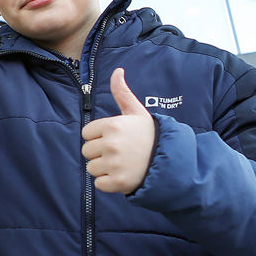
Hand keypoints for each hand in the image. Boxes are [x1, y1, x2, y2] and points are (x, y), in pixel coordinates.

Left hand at [81, 68, 155, 194]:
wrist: (169, 159)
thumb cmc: (148, 134)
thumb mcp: (136, 111)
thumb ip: (122, 92)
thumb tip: (118, 70)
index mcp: (112, 125)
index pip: (86, 134)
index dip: (98, 137)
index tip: (115, 138)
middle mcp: (111, 144)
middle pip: (87, 151)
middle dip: (100, 153)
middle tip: (119, 152)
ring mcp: (114, 164)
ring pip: (91, 168)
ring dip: (104, 169)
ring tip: (122, 164)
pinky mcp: (117, 182)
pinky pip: (99, 184)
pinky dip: (109, 183)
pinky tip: (123, 175)